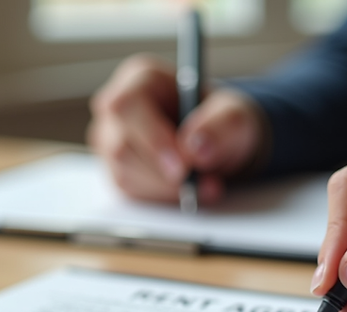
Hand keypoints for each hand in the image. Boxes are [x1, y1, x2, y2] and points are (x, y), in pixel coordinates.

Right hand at [87, 54, 263, 204]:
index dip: (151, 138)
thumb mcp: (234, 115)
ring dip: (165, 187)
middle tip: (197, 184)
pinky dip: (162, 196)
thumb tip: (196, 147)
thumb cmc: (219, 120)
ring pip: (124, 173)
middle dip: (161, 172)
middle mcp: (118, 109)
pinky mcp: (116, 169)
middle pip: (121, 146)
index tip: (181, 165)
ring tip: (203, 185)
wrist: (217, 143)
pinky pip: (130, 191)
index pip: (127, 106)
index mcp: (140, 79)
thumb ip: (221, 126)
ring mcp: (111, 141)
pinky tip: (188, 191)